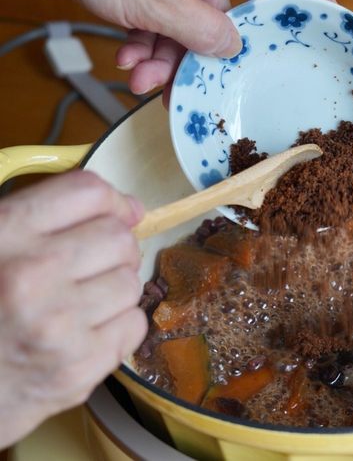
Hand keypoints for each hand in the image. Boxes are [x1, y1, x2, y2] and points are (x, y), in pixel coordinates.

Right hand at [0, 171, 145, 447]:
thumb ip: (45, 213)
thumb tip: (129, 208)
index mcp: (3, 233)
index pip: (87, 192)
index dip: (110, 200)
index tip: (115, 213)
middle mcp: (32, 274)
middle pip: (119, 238)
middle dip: (113, 248)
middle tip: (90, 266)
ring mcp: (59, 323)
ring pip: (131, 282)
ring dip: (114, 289)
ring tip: (80, 302)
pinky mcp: (80, 366)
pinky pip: (134, 323)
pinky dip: (117, 326)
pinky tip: (85, 331)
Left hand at [5, 0, 333, 97]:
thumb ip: (199, 29)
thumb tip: (231, 50)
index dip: (307, 6)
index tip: (328, 32)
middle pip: (230, 20)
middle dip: (209, 57)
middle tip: (206, 84)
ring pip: (190, 34)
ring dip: (169, 62)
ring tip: (144, 76)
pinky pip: (162, 32)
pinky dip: (146, 51)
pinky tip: (128, 58)